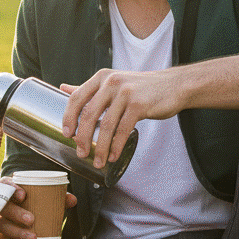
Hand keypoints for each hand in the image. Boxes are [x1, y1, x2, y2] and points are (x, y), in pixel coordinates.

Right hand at [0, 178, 76, 238]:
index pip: (5, 184)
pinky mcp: (1, 235)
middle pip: (2, 207)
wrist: (31, 216)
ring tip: (33, 237)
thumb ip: (60, 197)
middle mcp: (1, 204)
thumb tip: (72, 200)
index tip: (23, 195)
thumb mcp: (49, 198)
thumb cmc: (39, 203)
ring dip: (17, 233)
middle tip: (31, 220)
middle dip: (15, 214)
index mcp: (10, 189)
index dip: (11, 188)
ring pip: (1, 226)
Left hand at [61, 68, 178, 168]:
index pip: (76, 98)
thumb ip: (90, 89)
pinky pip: (123, 130)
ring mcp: (126, 93)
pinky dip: (116, 146)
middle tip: (81, 152)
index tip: (66, 134)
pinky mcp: (139, 105)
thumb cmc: (141, 88)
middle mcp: (111, 83)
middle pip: (89, 114)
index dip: (68, 118)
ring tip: (98, 161)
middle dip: (82, 137)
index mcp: (101, 78)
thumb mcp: (113, 82)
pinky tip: (113, 155)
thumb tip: (63, 88)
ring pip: (106, 125)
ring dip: (100, 147)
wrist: (175, 85)